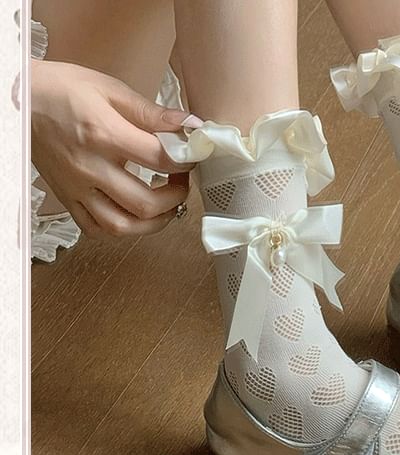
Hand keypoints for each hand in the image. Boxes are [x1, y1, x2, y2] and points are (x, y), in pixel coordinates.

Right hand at [31, 59, 199, 238]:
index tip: (191, 156)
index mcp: (103, 135)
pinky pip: (96, 229)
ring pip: (122, 226)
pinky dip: (121, 228)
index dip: (186, 161)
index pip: (160, 160)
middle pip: (145, 204)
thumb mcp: (110, 89)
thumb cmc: (61, 90)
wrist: (17, 99)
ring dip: (153, 223)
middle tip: (181, 182)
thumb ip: (152, 113)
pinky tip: (133, 213)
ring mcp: (76, 188)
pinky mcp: (66, 198)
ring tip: (165, 206)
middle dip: (176, 198)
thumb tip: (191, 124)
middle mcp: (89, 167)